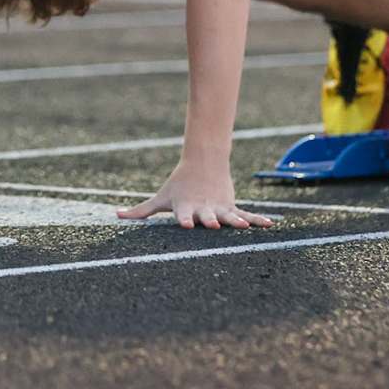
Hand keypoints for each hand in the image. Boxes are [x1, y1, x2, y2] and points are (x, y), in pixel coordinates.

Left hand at [116, 159, 273, 229]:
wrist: (204, 161)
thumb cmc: (178, 184)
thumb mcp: (161, 198)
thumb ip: (141, 211)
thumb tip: (117, 216)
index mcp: (185, 207)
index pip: (183, 215)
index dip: (184, 219)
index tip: (186, 225)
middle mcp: (203, 208)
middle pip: (206, 215)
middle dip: (210, 220)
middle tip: (212, 225)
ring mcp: (219, 207)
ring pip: (228, 215)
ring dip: (236, 221)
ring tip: (243, 227)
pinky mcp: (231, 207)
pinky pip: (246, 214)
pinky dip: (258, 219)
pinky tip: (271, 225)